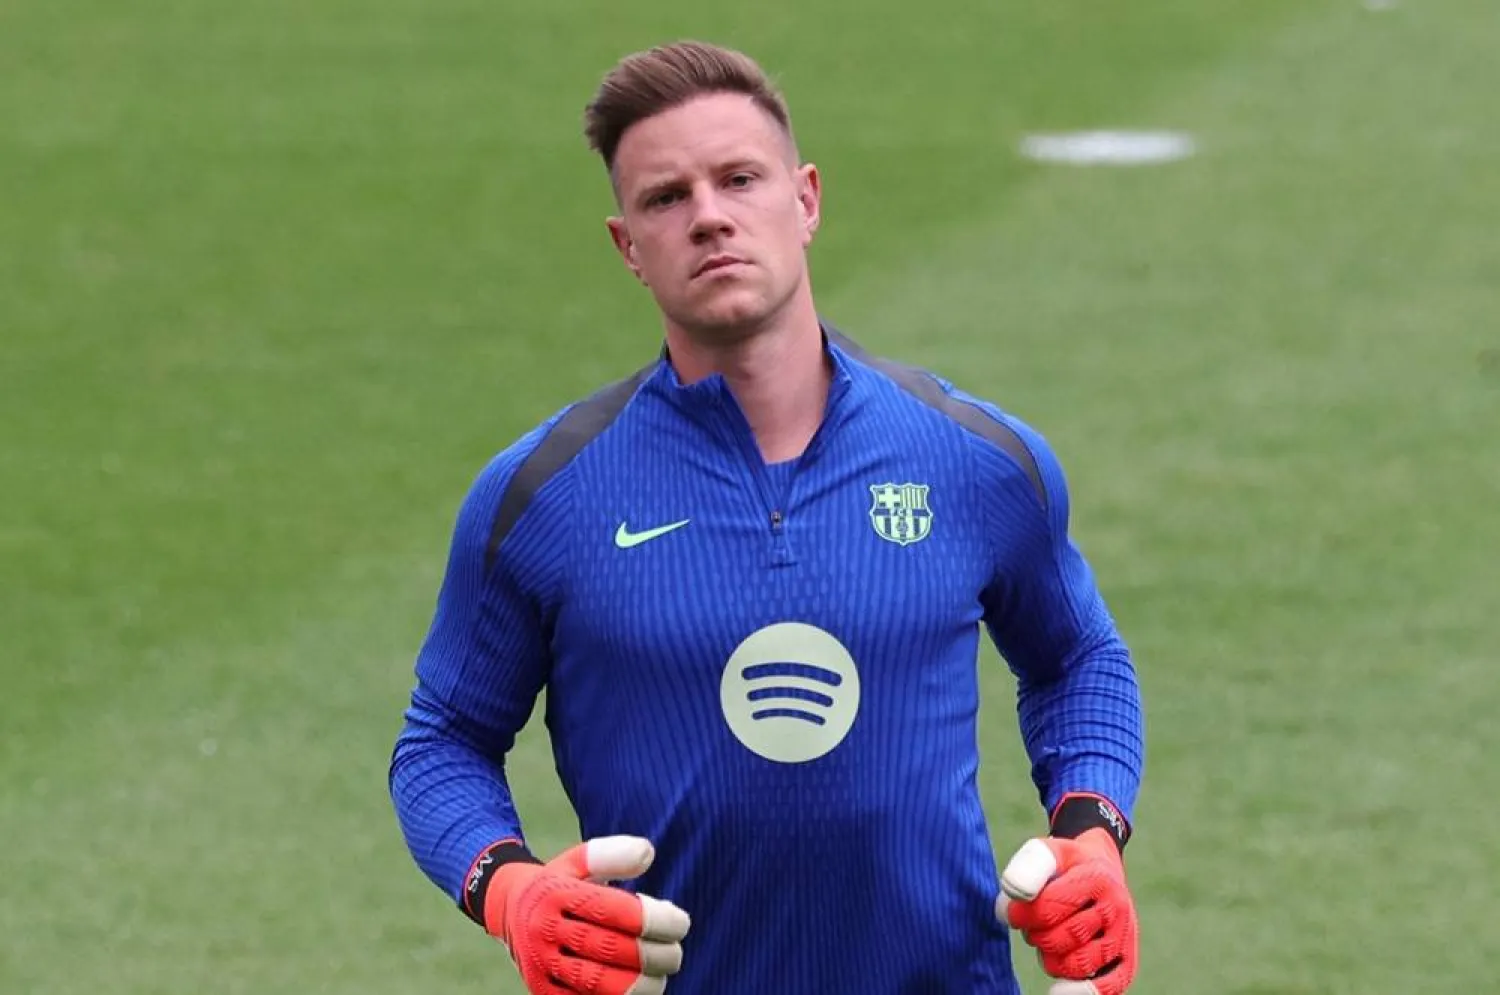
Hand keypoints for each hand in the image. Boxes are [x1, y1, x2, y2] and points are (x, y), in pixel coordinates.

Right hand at [485, 836, 690, 994]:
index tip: (681, 924)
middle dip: (650, 955)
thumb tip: (647, 852)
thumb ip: (611, 854)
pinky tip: (637, 992)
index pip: (611, 909)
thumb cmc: (560, 883)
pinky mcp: (540, 990)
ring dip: (636, 985)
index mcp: (556, 892)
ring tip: (661, 979)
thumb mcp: (579, 861)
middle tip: (675, 954)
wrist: (508, 910)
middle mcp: (543, 928)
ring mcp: (540, 963)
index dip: (652, 920)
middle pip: (606, 948)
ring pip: (594, 981)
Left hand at [997, 827, 1137, 994]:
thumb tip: (1016, 894)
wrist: (1103, 869)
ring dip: (1050, 959)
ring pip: (1078, 963)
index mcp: (1096, 879)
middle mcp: (1115, 908)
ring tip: (1048, 941)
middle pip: (1061, 937)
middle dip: (1035, 934)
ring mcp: (1123, 936)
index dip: (1020, 914)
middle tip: (1031, 925)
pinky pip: (1110, 985)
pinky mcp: (1127, 958)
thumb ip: (1029, 865)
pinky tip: (1058, 990)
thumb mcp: (1051, 851)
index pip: (1049, 907)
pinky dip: (1083, 992)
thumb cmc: (1068, 865)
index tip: (1007, 911)